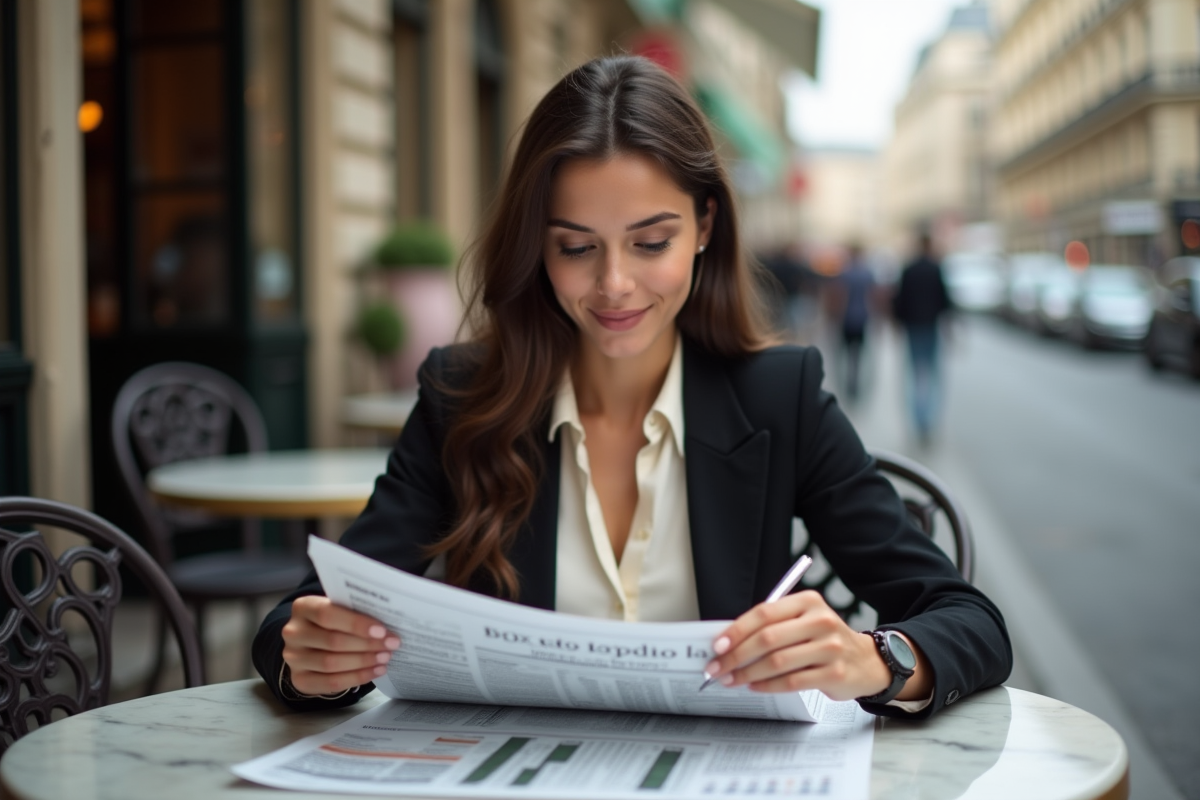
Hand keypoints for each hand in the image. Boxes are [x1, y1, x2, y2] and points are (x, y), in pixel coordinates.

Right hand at [282, 595, 399, 695]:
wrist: (310, 642)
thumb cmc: (333, 621)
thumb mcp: (339, 609)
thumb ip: (355, 611)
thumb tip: (386, 623)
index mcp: (303, 607)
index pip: (328, 614)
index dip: (356, 624)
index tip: (382, 630)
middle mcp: (294, 632)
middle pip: (332, 641)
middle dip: (367, 644)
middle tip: (391, 645)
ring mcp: (294, 658)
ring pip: (331, 663)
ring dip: (363, 662)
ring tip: (385, 658)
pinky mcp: (300, 680)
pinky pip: (331, 682)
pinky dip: (356, 677)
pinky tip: (375, 671)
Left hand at [702, 591, 894, 700]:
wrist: (865, 661)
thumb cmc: (824, 640)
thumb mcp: (803, 621)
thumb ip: (772, 626)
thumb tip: (730, 641)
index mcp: (808, 602)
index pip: (764, 612)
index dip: (737, 630)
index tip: (717, 645)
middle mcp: (820, 621)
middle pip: (768, 638)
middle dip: (736, 655)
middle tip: (717, 667)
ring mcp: (830, 648)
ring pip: (777, 662)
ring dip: (748, 673)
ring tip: (731, 679)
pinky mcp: (834, 673)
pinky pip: (792, 682)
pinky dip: (768, 685)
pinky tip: (755, 686)